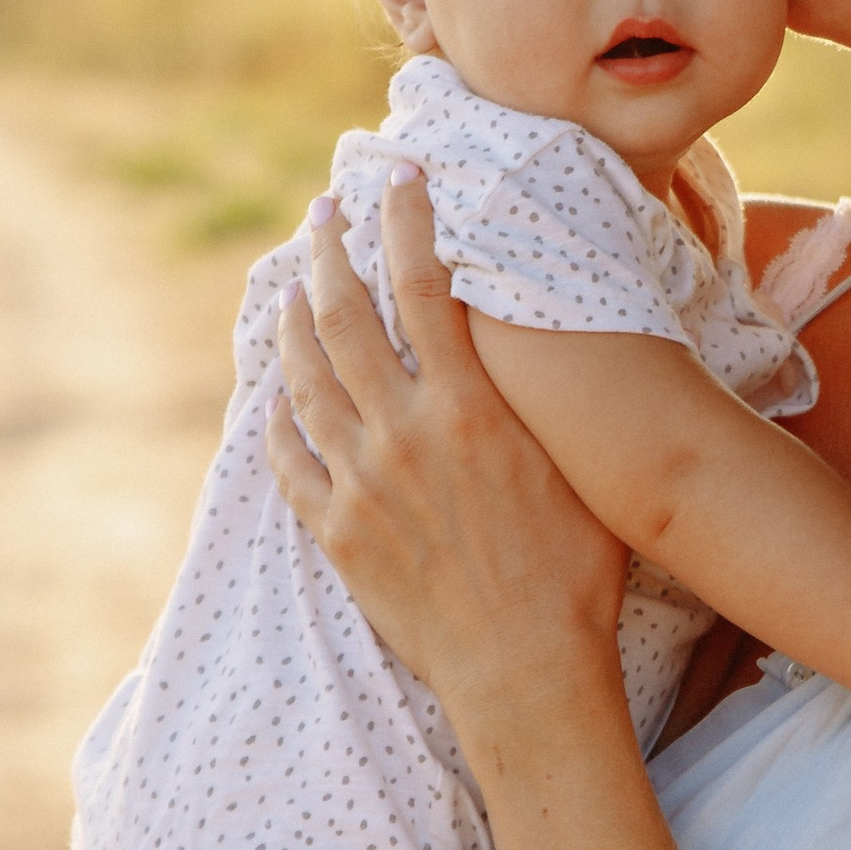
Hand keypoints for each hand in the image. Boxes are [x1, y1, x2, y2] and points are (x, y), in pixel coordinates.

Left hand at [264, 166, 628, 738]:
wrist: (525, 669)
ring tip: (288, 290)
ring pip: (305, 380)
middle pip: (345, 316)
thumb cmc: (576, 573)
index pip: (422, 282)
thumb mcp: (577, 466)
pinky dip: (276, 420)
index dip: (405, 221)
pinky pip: (288, 462)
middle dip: (327, 252)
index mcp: (468, 406)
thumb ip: (539, 397)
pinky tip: (273, 399)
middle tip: (320, 215)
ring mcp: (361, 482)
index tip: (397, 181)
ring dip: (291, 325)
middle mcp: (404, 432)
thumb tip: (531, 334)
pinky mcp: (337, 533)